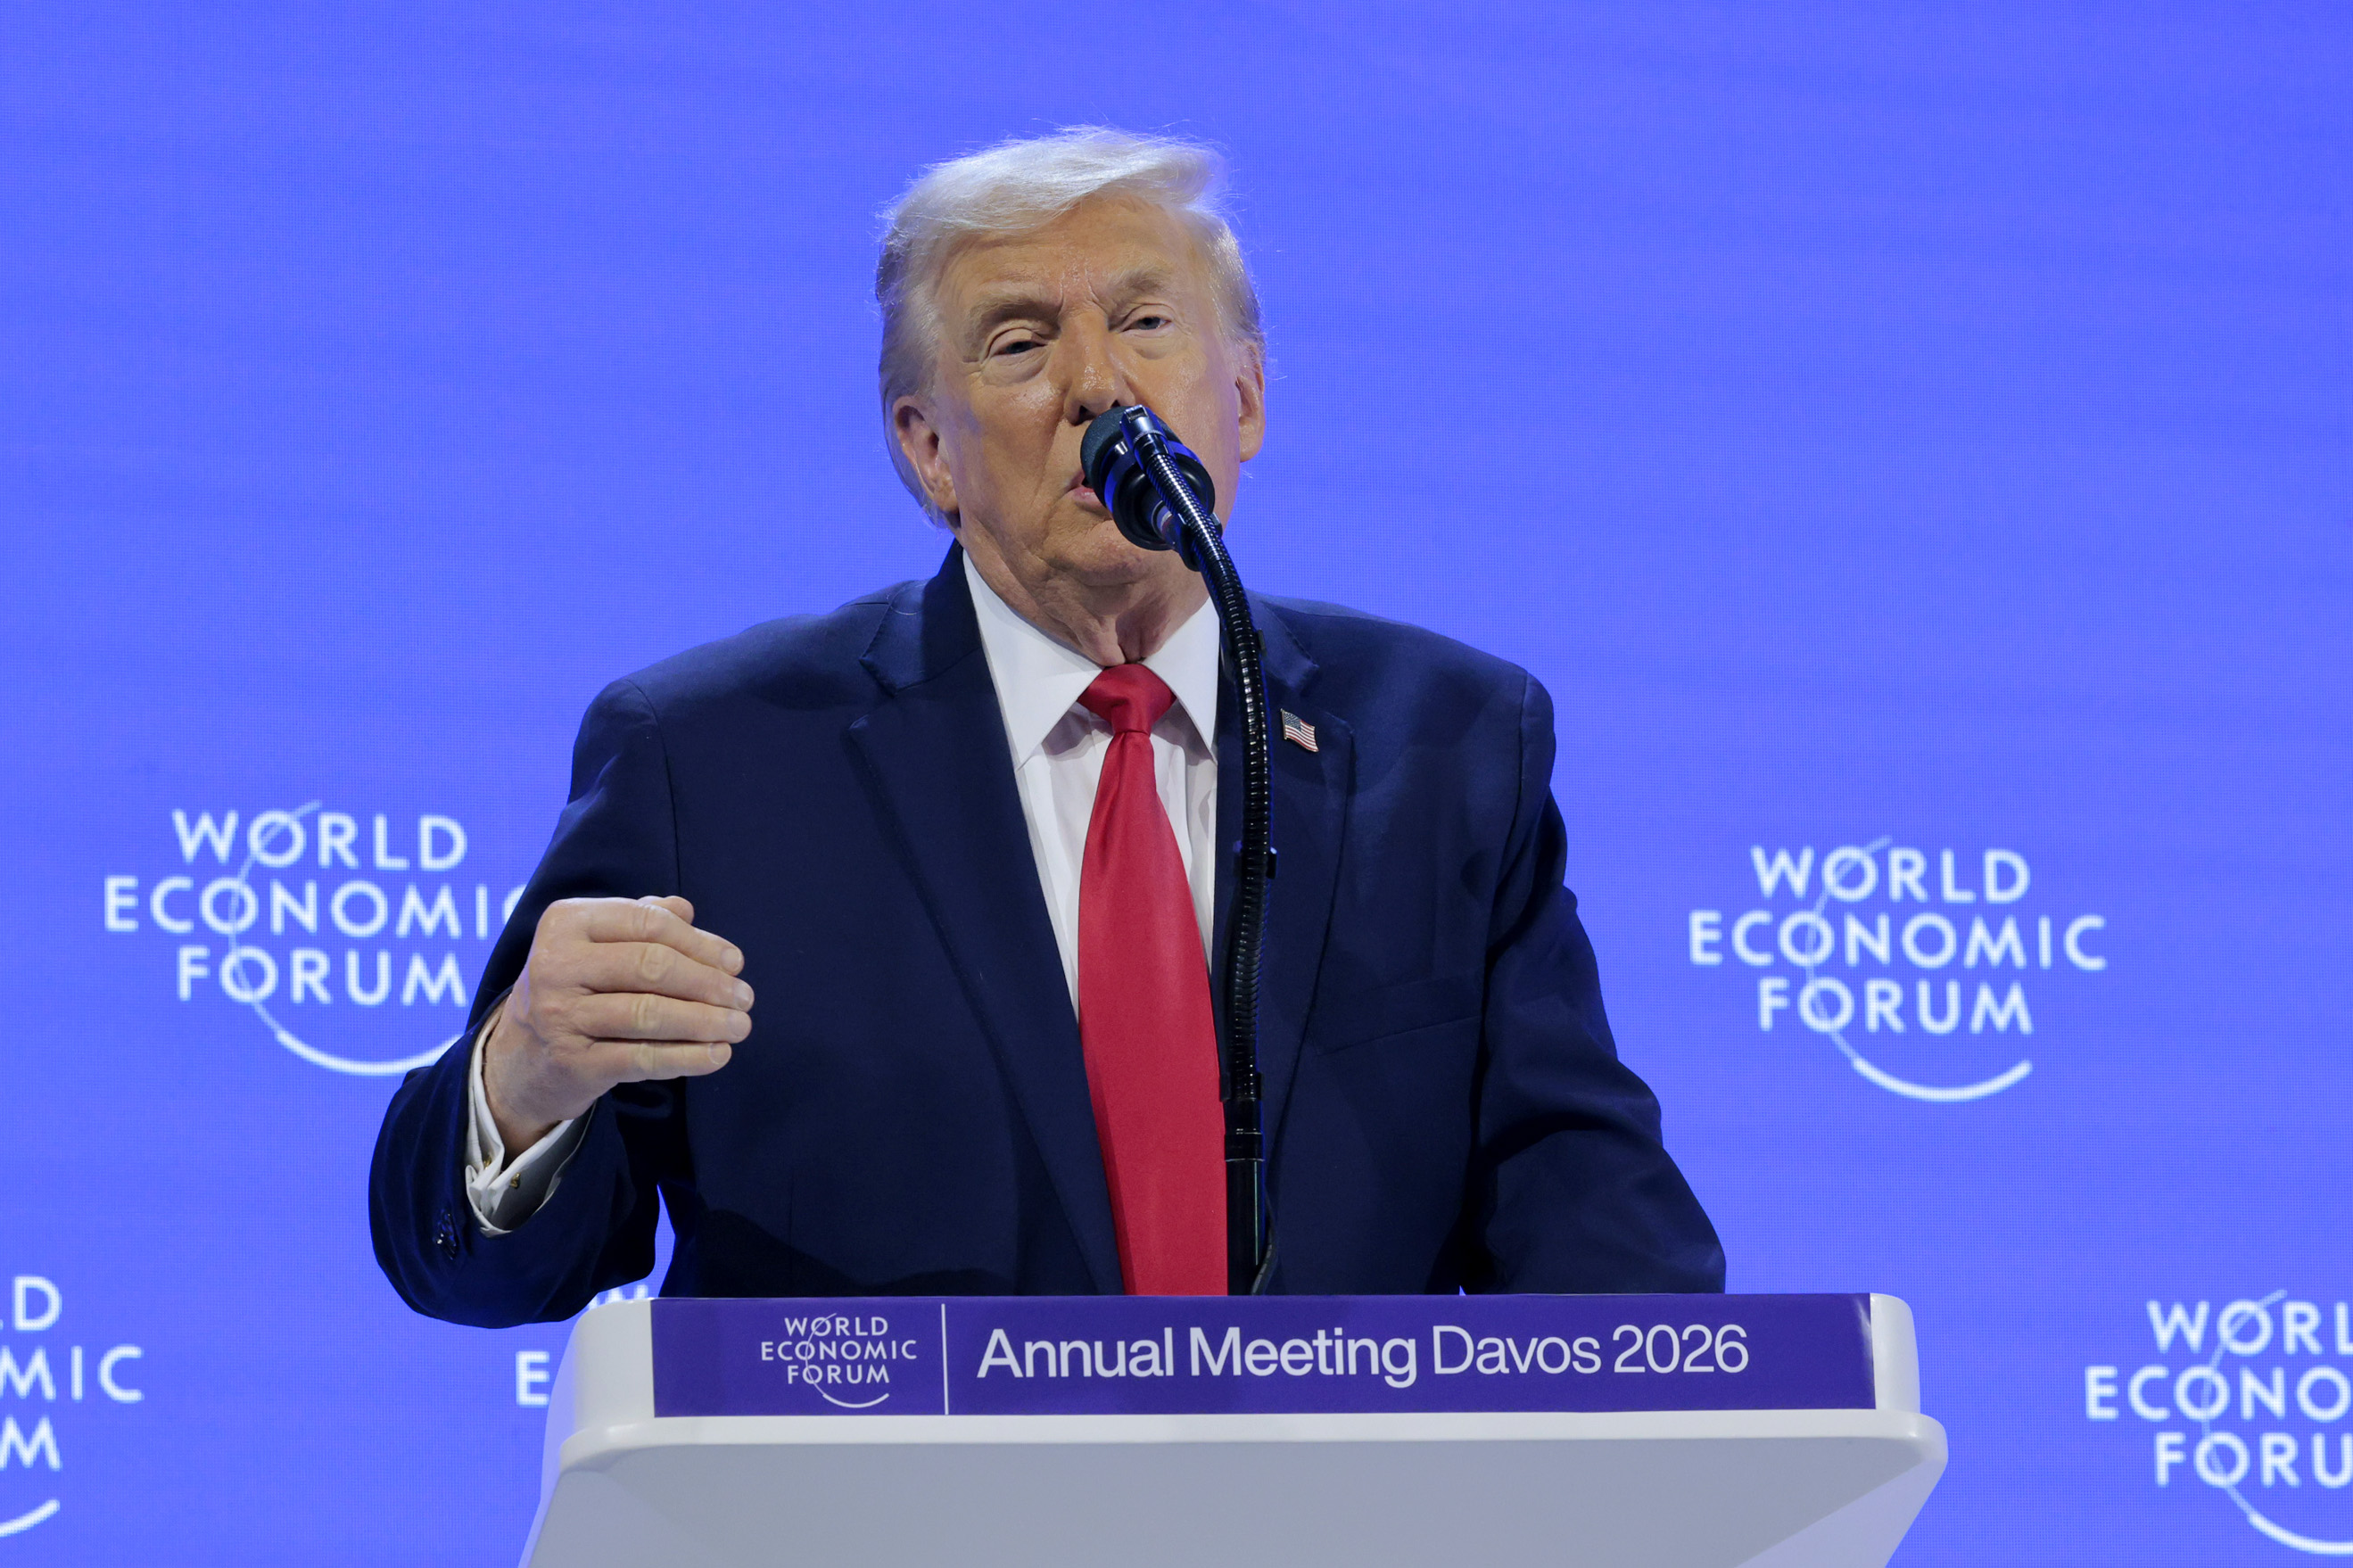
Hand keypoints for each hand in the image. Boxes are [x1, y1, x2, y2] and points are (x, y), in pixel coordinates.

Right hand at [482, 895, 752, 1150]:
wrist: (523, 1056)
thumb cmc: (577, 987)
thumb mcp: (597, 943)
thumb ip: (642, 920)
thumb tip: (687, 910)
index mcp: (567, 922)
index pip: (648, 923)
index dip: (699, 943)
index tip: (735, 962)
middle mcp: (555, 964)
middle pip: (652, 966)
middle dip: (708, 982)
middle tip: (744, 998)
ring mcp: (559, 1015)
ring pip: (649, 1013)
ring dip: (706, 1021)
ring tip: (739, 1026)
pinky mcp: (570, 1062)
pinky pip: (641, 1057)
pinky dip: (687, 1057)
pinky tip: (717, 1055)